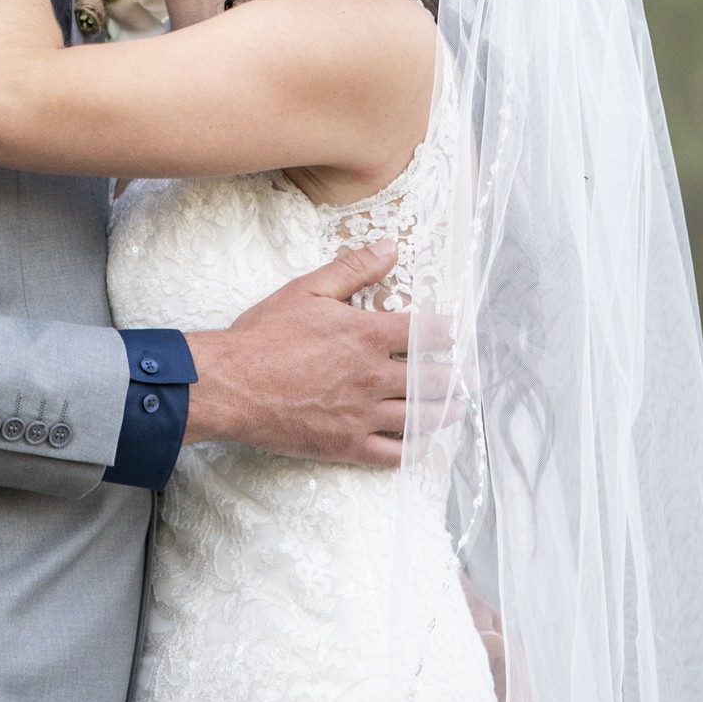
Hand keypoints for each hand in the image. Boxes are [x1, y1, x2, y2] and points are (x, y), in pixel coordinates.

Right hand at [183, 241, 453, 467]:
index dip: (450, 331)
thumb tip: (391, 247)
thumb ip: (353, 269)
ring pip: (421, 418)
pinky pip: (394, 454)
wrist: (231, 385)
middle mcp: (373, 376)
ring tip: (456, 409)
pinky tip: (422, 445)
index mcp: (367, 335)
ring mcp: (363, 414)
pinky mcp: (347, 444)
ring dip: (445, 413)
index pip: (427, 332)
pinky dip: (414, 450)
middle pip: (434, 380)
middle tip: (471, 378)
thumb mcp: (307, 290)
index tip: (458, 332)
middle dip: (458, 378)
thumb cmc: (265, 335)